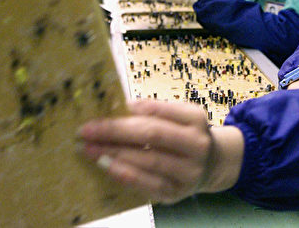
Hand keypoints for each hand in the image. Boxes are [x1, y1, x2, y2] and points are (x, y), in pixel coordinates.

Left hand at [78, 100, 243, 203]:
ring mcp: (188, 172)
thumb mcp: (180, 115)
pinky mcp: (176, 192)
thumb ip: (156, 110)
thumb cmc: (186, 134)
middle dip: (115, 131)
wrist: (212, 164)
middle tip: (86, 131)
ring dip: (115, 154)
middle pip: (152, 135)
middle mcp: (196, 145)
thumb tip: (124, 106)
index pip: (161, 112)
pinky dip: (124, 174)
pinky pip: (147, 184)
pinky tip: (106, 166)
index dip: (131, 111)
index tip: (102, 111)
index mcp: (195, 119)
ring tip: (90, 149)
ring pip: (148, 161)